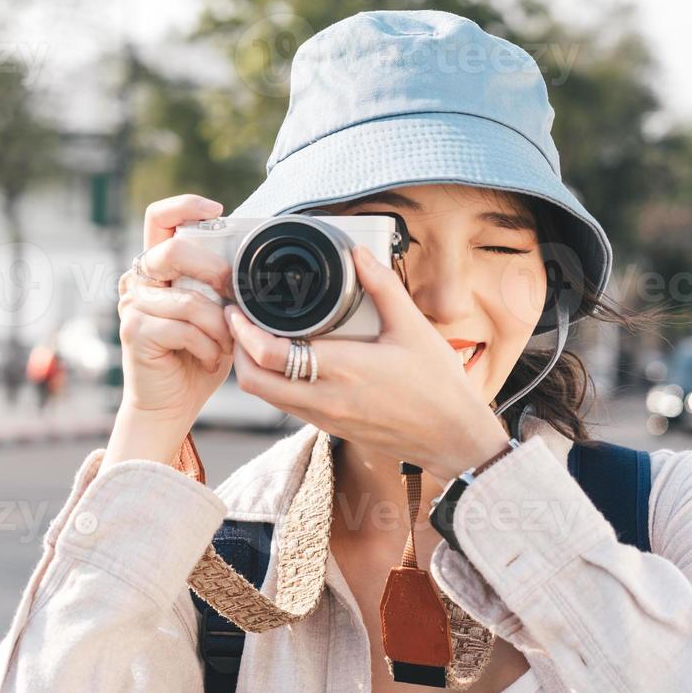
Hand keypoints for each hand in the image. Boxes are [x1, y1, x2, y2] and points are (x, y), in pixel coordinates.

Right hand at [115, 194, 236, 424]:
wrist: (171, 403)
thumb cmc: (198, 355)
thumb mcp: (216, 312)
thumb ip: (220, 285)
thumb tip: (254, 261)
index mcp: (157, 267)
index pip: (159, 217)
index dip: (185, 206)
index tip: (216, 210)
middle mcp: (138, 280)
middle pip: (173, 253)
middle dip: (215, 272)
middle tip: (235, 297)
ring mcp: (132, 305)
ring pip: (189, 300)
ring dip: (219, 327)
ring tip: (226, 345)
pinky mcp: (134, 332)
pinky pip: (184, 329)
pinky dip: (208, 347)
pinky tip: (210, 360)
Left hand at [225, 243, 509, 480]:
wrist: (453, 438)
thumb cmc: (438, 385)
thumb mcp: (414, 328)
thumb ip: (383, 287)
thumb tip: (359, 254)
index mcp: (344, 369)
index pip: (272, 356)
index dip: (244, 332)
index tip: (237, 309)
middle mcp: (326, 398)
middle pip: (254, 381)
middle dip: (237, 351)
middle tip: (239, 322)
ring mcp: (325, 417)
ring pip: (266, 397)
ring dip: (253, 368)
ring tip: (256, 337)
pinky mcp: (330, 426)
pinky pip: (286, 405)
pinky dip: (273, 383)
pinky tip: (286, 360)